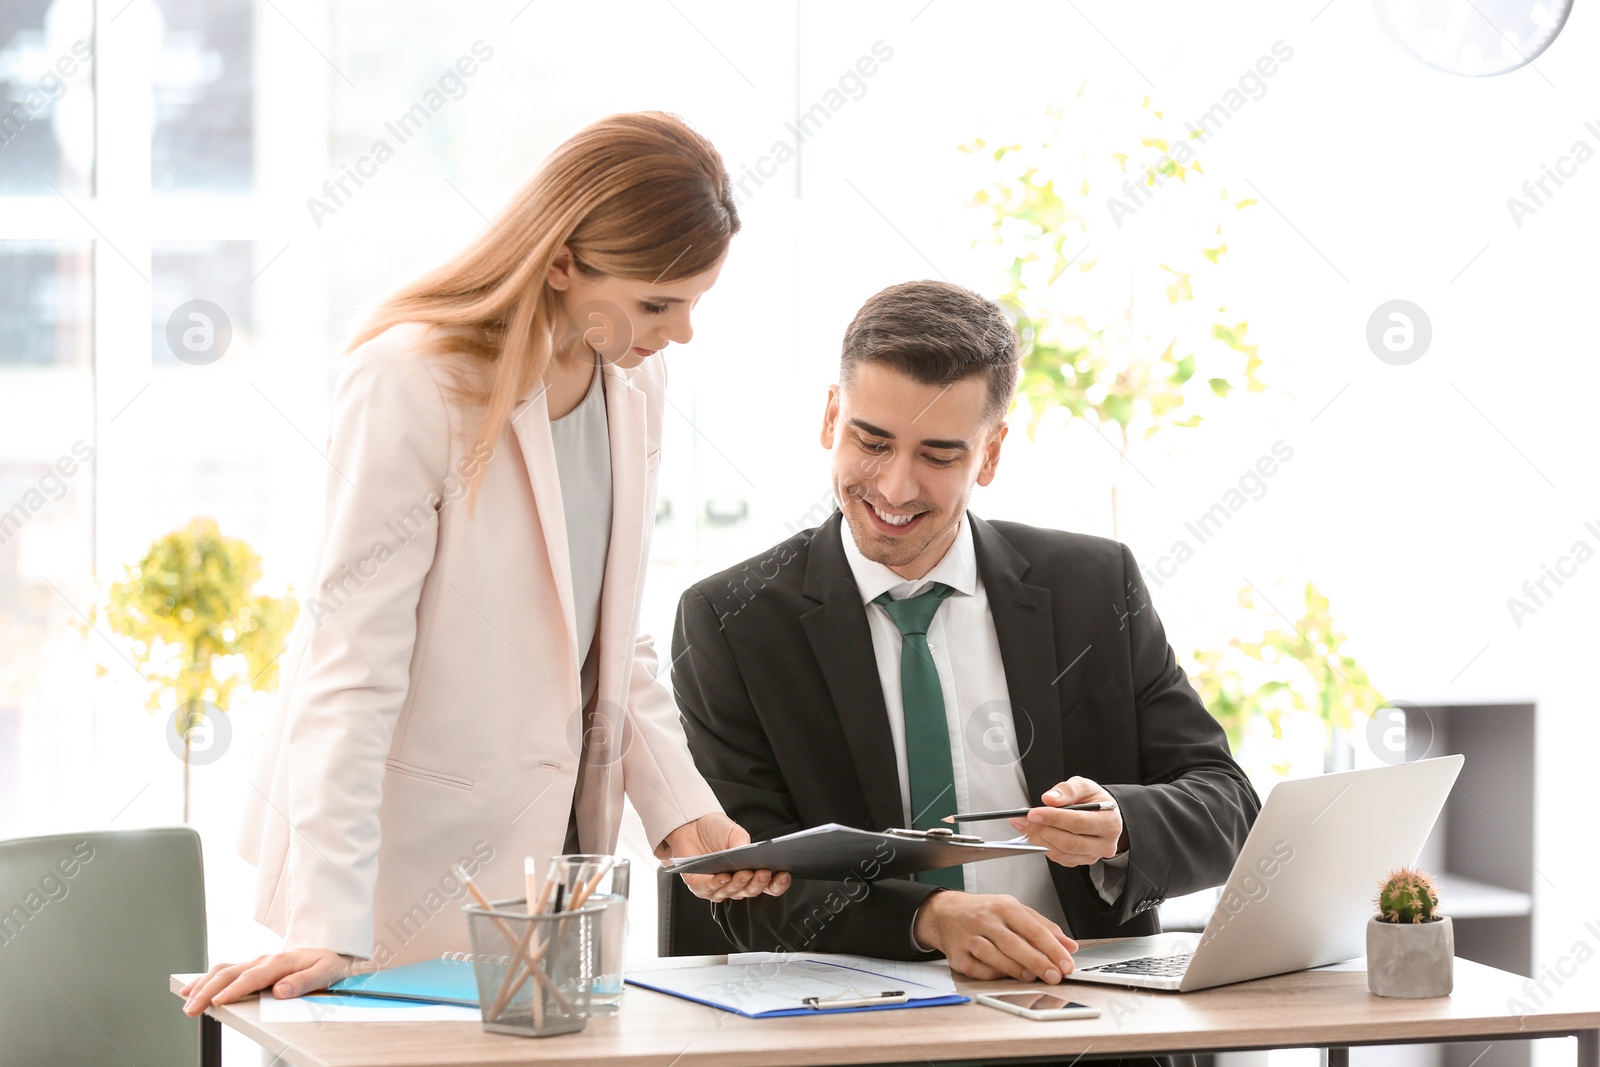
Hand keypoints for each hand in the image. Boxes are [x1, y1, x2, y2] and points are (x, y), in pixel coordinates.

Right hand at [179, 948, 353, 1015]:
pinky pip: (225, 971)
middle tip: (192, 1008)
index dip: (235, 989)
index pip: (253, 977)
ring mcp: (256, 962)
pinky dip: (206, 979)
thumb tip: (281, 990)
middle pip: (231, 973)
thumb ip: (305, 981)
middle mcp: (265, 960)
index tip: (219, 1001)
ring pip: (223, 970)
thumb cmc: (328, 965)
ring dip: (203, 985)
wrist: (331, 954)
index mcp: (282, 961)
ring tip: (187, 1001)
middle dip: (208, 990)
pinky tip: (192, 988)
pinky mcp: (252, 967)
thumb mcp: (326, 972)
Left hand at [657, 812, 791, 901]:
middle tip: (764, 873)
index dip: (777, 884)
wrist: (691, 824)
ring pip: (731, 893)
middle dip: (758, 884)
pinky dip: (718, 885)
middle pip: (750, 892)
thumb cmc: (716, 830)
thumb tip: (753, 856)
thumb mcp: (736, 833)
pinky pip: (709, 890)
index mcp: (749, 872)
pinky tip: (724, 877)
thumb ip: (745, 845)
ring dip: (739, 885)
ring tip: (744, 874)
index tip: (784, 875)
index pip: (767, 885)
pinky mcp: (699, 886)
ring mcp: (717, 887)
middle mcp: (734, 884)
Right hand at [912, 891, 1077, 982]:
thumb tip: (1069, 946)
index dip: (1052, 948)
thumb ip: (1044, 927)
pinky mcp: (958, 955)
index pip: (1032, 928)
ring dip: (1014, 968)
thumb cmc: (984, 912)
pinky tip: (1006, 976)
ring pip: (992, 955)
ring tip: (1032, 977)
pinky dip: (993, 974)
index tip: (1066, 963)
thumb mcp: (1015, 910)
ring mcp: (969, 937)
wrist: (946, 912)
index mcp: (1004, 907)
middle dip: (1037, 961)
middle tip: (1055, 975)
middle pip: (1013, 943)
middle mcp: (985, 920)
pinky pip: (978, 969)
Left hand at [1010, 776, 1125, 866]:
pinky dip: (1043, 846)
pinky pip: (1060, 858)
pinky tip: (1033, 833)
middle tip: (1022, 819)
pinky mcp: (1081, 861)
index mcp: (1109, 822)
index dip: (1053, 818)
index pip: (1078, 823)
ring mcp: (1093, 855)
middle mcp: (1104, 843)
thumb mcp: (1084, 786)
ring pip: (1062, 852)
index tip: (1033, 813)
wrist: (1103, 814)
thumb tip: (1050, 799)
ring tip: (1023, 824)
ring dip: (1038, 839)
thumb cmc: (1095, 800)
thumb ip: (1067, 790)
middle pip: (1069, 842)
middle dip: (1041, 830)